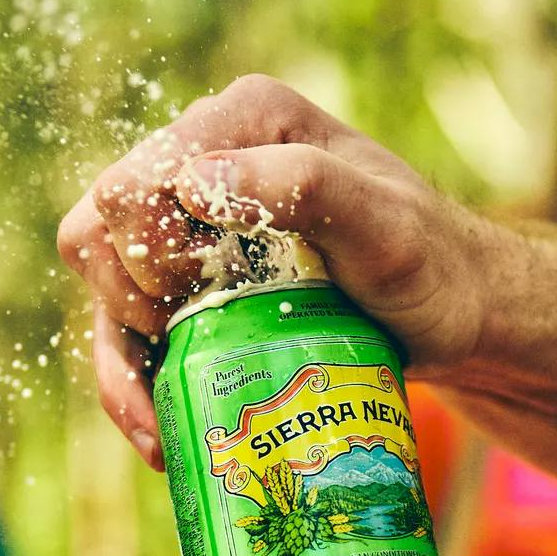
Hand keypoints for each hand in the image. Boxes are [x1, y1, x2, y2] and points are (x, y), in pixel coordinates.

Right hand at [56, 74, 507, 467]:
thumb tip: (194, 182)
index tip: (197, 296)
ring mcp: (193, 221)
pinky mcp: (192, 278)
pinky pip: (126, 326)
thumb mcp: (385, 227)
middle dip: (128, 303)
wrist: (456, 317)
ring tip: (161, 421)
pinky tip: (158, 436)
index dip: (145, 251)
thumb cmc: (433, 266)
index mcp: (244, 119)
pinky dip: (130, 383)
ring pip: (102, 282)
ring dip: (119, 357)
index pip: (134, 179)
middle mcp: (208, 157)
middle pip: (100, 229)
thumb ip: (303, 186)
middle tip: (190, 345)